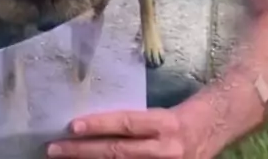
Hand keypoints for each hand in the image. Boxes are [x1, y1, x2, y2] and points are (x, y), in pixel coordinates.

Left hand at [47, 109, 189, 158]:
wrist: (213, 130)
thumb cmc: (180, 116)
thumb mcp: (158, 114)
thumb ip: (131, 124)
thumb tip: (93, 128)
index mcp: (163, 124)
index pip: (126, 123)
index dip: (99, 125)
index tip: (72, 125)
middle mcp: (165, 149)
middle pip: (118, 152)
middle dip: (83, 152)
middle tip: (54, 148)